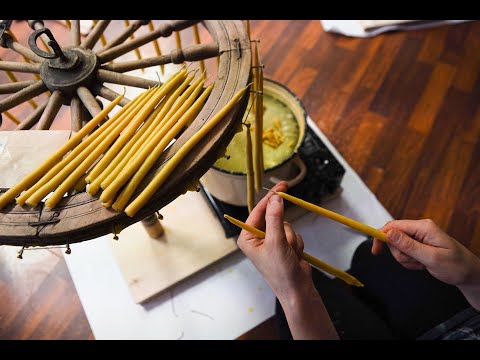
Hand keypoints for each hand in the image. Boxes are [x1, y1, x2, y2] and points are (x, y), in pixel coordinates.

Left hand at [238, 181, 337, 338]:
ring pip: (287, 224)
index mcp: (248, 237)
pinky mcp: (284, 244)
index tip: (281, 186)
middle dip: (284, 230)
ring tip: (289, 254)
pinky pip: (294, 233)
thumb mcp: (276, 242)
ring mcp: (272, 241)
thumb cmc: (281, 271)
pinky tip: (295, 256)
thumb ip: (275, 218)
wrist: (297, 290)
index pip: (258, 211)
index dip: (270, 198)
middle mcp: (258, 237)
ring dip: (291, 238)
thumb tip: (276, 198)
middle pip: (274, 217)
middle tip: (285, 242)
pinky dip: (297, 243)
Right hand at [372, 219, 479, 308]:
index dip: (381, 236)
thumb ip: (408, 245)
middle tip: (415, 262)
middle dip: (400, 253)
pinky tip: (422, 264)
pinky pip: (404, 252)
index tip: (376, 251)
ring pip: (398, 247)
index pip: (393, 226)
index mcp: (423, 227)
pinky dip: (410, 261)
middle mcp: (419, 228)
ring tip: (422, 264)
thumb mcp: (431, 258)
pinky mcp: (418, 243)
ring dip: (406, 259)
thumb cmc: (456, 266)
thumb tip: (388, 233)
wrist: (469, 274)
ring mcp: (419, 236)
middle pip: (394, 238)